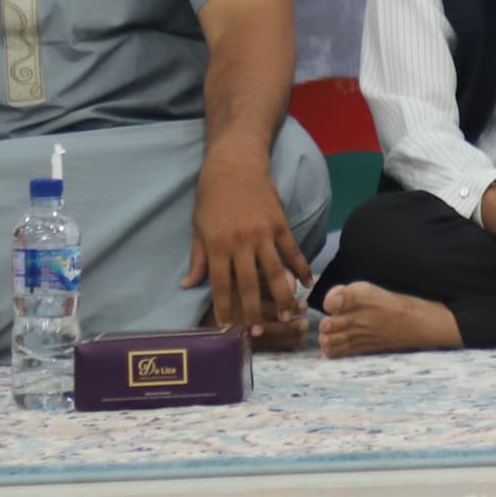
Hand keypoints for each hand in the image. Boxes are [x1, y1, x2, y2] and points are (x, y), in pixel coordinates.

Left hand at [185, 145, 311, 336]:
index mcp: (218, 246)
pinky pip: (292, 251)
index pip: (221, 285)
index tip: (227, 328)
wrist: (235, 164)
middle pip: (249, 285)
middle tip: (258, 331)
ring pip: (275, 272)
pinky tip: (307, 283)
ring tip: (289, 316)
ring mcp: (263, 234)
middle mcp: (241, 243)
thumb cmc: (211, 196)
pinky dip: (301, 268)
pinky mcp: (280, 224)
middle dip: (254, 311)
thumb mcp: (198, 227)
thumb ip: (197, 258)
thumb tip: (188, 285)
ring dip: (282, 297)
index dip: (224, 309)